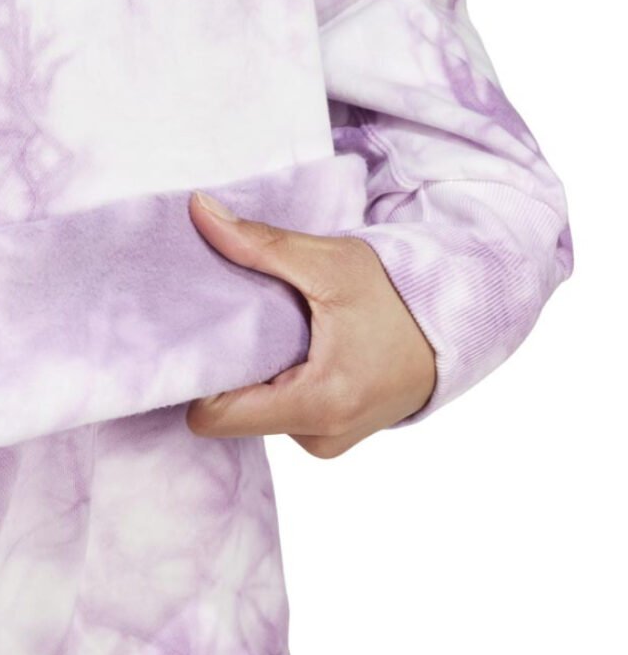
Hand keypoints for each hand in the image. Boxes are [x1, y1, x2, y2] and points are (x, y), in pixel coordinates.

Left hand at [186, 192, 436, 457]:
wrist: (454, 327)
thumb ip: (261, 244)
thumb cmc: (399, 297)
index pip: (214, 416)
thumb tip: (199, 210)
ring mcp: (325, 444)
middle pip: (232, 416)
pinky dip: (279, 388)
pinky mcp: (330, 439)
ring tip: (278, 338)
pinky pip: (280, 418)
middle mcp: (319, 437)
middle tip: (242, 327)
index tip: (205, 337)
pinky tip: (296, 354)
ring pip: (255, 417)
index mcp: (318, 403)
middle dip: (230, 372)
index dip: (201, 377)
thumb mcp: (331, 263)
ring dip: (257, 379)